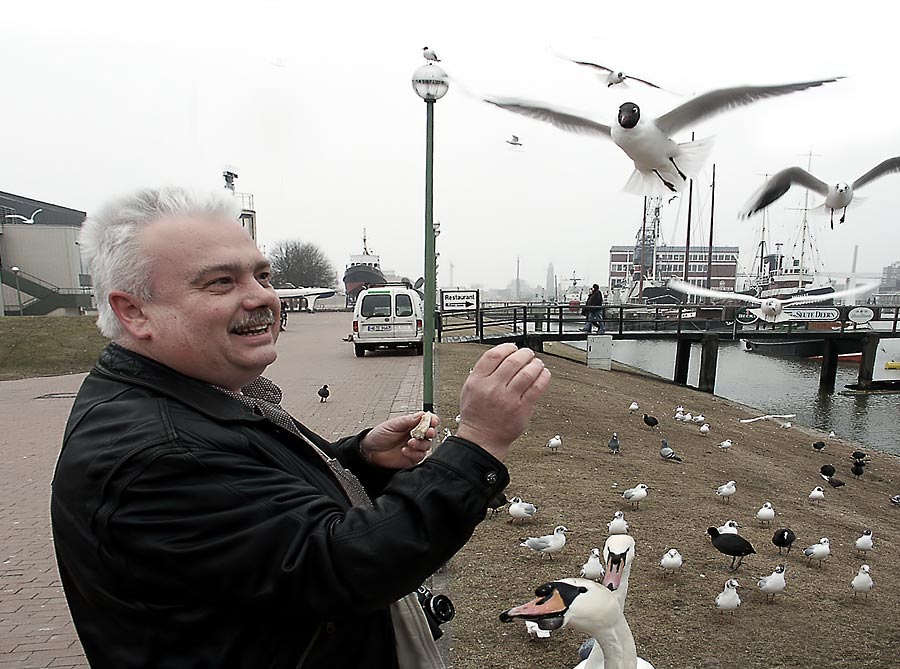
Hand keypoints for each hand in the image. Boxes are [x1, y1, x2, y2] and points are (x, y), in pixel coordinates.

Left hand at [359, 412, 439, 468]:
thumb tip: (421, 415)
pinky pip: (419, 456)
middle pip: (430, 433)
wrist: (370, 451)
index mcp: (411, 424)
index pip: (427, 421)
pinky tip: (405, 450)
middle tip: (427, 432)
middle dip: (430, 432)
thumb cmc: (379, 436)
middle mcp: (415, 435)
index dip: (432, 420)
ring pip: (427, 445)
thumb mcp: (392, 425)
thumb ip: (407, 420)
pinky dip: (414, 453)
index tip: (433, 421)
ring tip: (410, 442)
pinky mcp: (412, 458)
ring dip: (421, 444)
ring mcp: (414, 447)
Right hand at [455, 343, 550, 460]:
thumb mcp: (469, 389)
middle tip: (528, 354)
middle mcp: (493, 388)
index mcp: (478, 381)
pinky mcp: (522, 409)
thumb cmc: (476, 416)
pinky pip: (537, 388)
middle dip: (524, 354)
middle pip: (513, 361)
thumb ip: (482, 372)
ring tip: (537, 363)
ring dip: (535, 364)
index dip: (507, 347)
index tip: (513, 348)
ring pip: (527, 372)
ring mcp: (508, 399)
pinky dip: (543, 377)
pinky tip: (543, 374)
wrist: (481, 440)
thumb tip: (502, 356)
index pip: (494, 355)